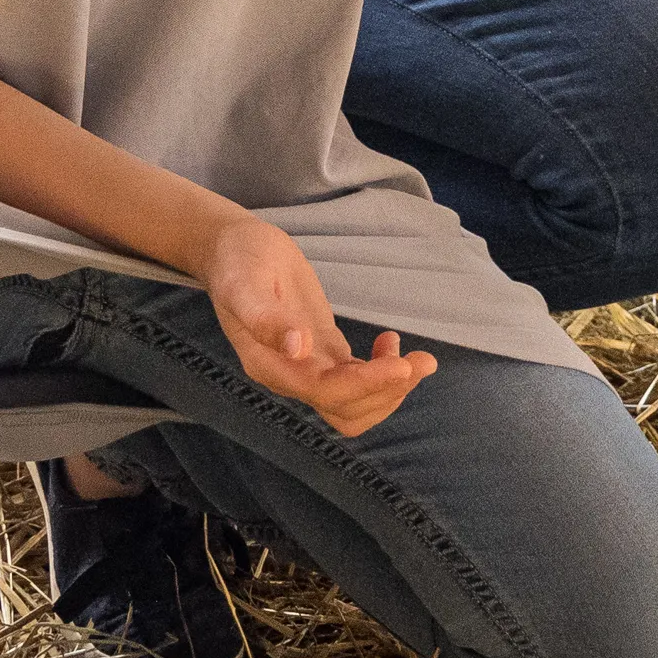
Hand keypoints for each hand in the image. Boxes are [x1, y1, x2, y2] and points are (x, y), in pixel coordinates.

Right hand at [202, 214, 433, 436]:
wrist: (234, 249)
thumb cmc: (237, 262)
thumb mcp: (244, 283)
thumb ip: (264, 318)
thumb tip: (297, 348)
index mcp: (270, 365)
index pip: (325, 392)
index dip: (366, 384)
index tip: (401, 365)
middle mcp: (290, 376)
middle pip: (346, 409)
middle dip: (387, 390)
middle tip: (423, 360)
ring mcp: (307, 366)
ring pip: (355, 403)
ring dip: (391, 388)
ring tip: (420, 358)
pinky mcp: (323, 351)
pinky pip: (356, 380)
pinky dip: (382, 370)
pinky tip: (390, 341)